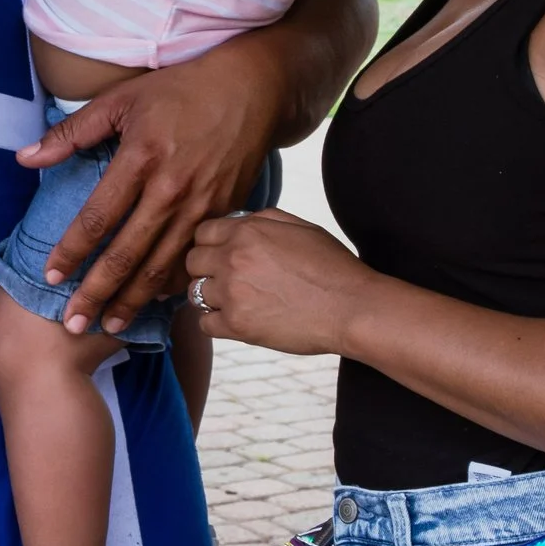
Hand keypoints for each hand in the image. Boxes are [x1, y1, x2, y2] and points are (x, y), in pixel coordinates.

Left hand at [16, 50, 280, 334]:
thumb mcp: (120, 100)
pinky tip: (156, 304)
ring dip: (134, 300)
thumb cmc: (178, 90)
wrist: (250, 88)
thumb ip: (70, 133)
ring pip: (163, 265)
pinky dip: (174, 285)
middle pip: (128, 253)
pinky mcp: (225, 213)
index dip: (72, 251)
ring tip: (111, 325)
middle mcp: (172, 188)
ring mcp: (202, 205)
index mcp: (141, 158)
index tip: (50, 276)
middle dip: (97, 293)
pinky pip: (194, 258)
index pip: (98, 217)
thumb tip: (23, 159)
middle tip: (74, 324)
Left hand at [186, 209, 373, 357]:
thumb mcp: (299, 227)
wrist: (352, 307)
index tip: (221, 255)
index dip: (211, 244)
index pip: (202, 232)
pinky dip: (216, 323)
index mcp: (246, 232)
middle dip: (206, 268)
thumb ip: (262, 220)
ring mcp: (232, 293)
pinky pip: (204, 323)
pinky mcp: (237, 325)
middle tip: (227, 279)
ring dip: (211, 296)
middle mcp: (233, 259)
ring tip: (236, 301)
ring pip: (195, 293)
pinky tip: (237, 319)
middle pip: (192, 261)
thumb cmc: (332, 267)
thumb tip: (236, 222)